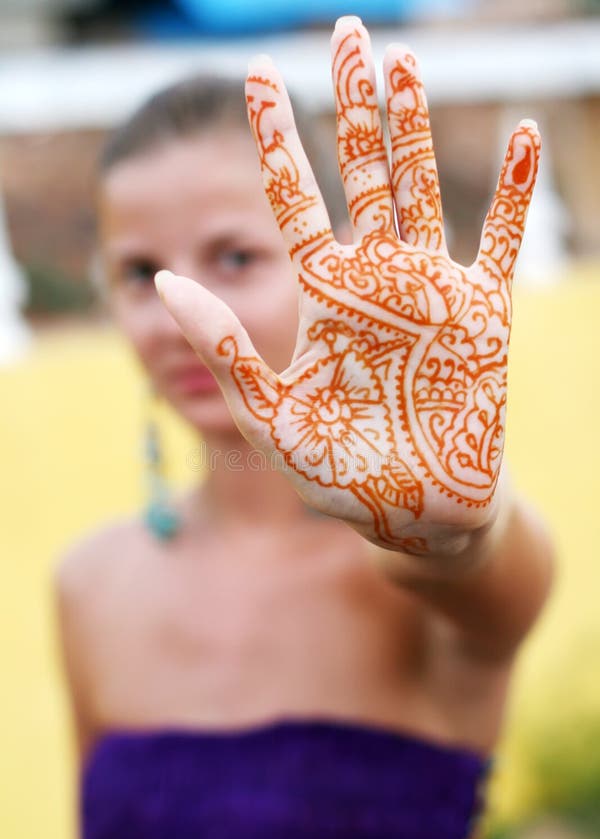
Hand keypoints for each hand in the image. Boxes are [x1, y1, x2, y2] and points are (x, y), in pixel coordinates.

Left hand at [156, 16, 539, 553]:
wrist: (416, 515)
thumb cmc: (340, 479)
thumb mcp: (271, 418)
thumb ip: (225, 349)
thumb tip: (164, 284)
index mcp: (324, 300)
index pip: (295, 201)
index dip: (276, 139)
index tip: (257, 76)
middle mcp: (376, 282)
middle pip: (362, 173)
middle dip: (354, 104)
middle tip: (347, 32)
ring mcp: (431, 292)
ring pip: (424, 188)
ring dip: (416, 124)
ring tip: (405, 59)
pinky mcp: (482, 315)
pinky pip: (501, 240)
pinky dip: (515, 192)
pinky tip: (524, 135)